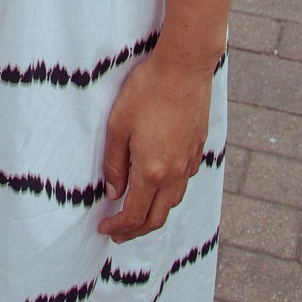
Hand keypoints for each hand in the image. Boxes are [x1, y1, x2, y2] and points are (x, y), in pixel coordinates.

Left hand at [98, 47, 213, 242]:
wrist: (184, 67)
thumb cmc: (147, 91)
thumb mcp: (118, 126)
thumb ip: (114, 164)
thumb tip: (113, 192)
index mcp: (152, 172)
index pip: (135, 214)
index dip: (118, 227)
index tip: (104, 229)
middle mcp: (174, 174)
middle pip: (156, 217)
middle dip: (135, 230)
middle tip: (118, 233)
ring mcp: (189, 162)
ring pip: (172, 202)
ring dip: (153, 214)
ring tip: (137, 213)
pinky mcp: (197, 149)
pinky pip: (183, 183)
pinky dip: (168, 194)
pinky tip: (159, 185)